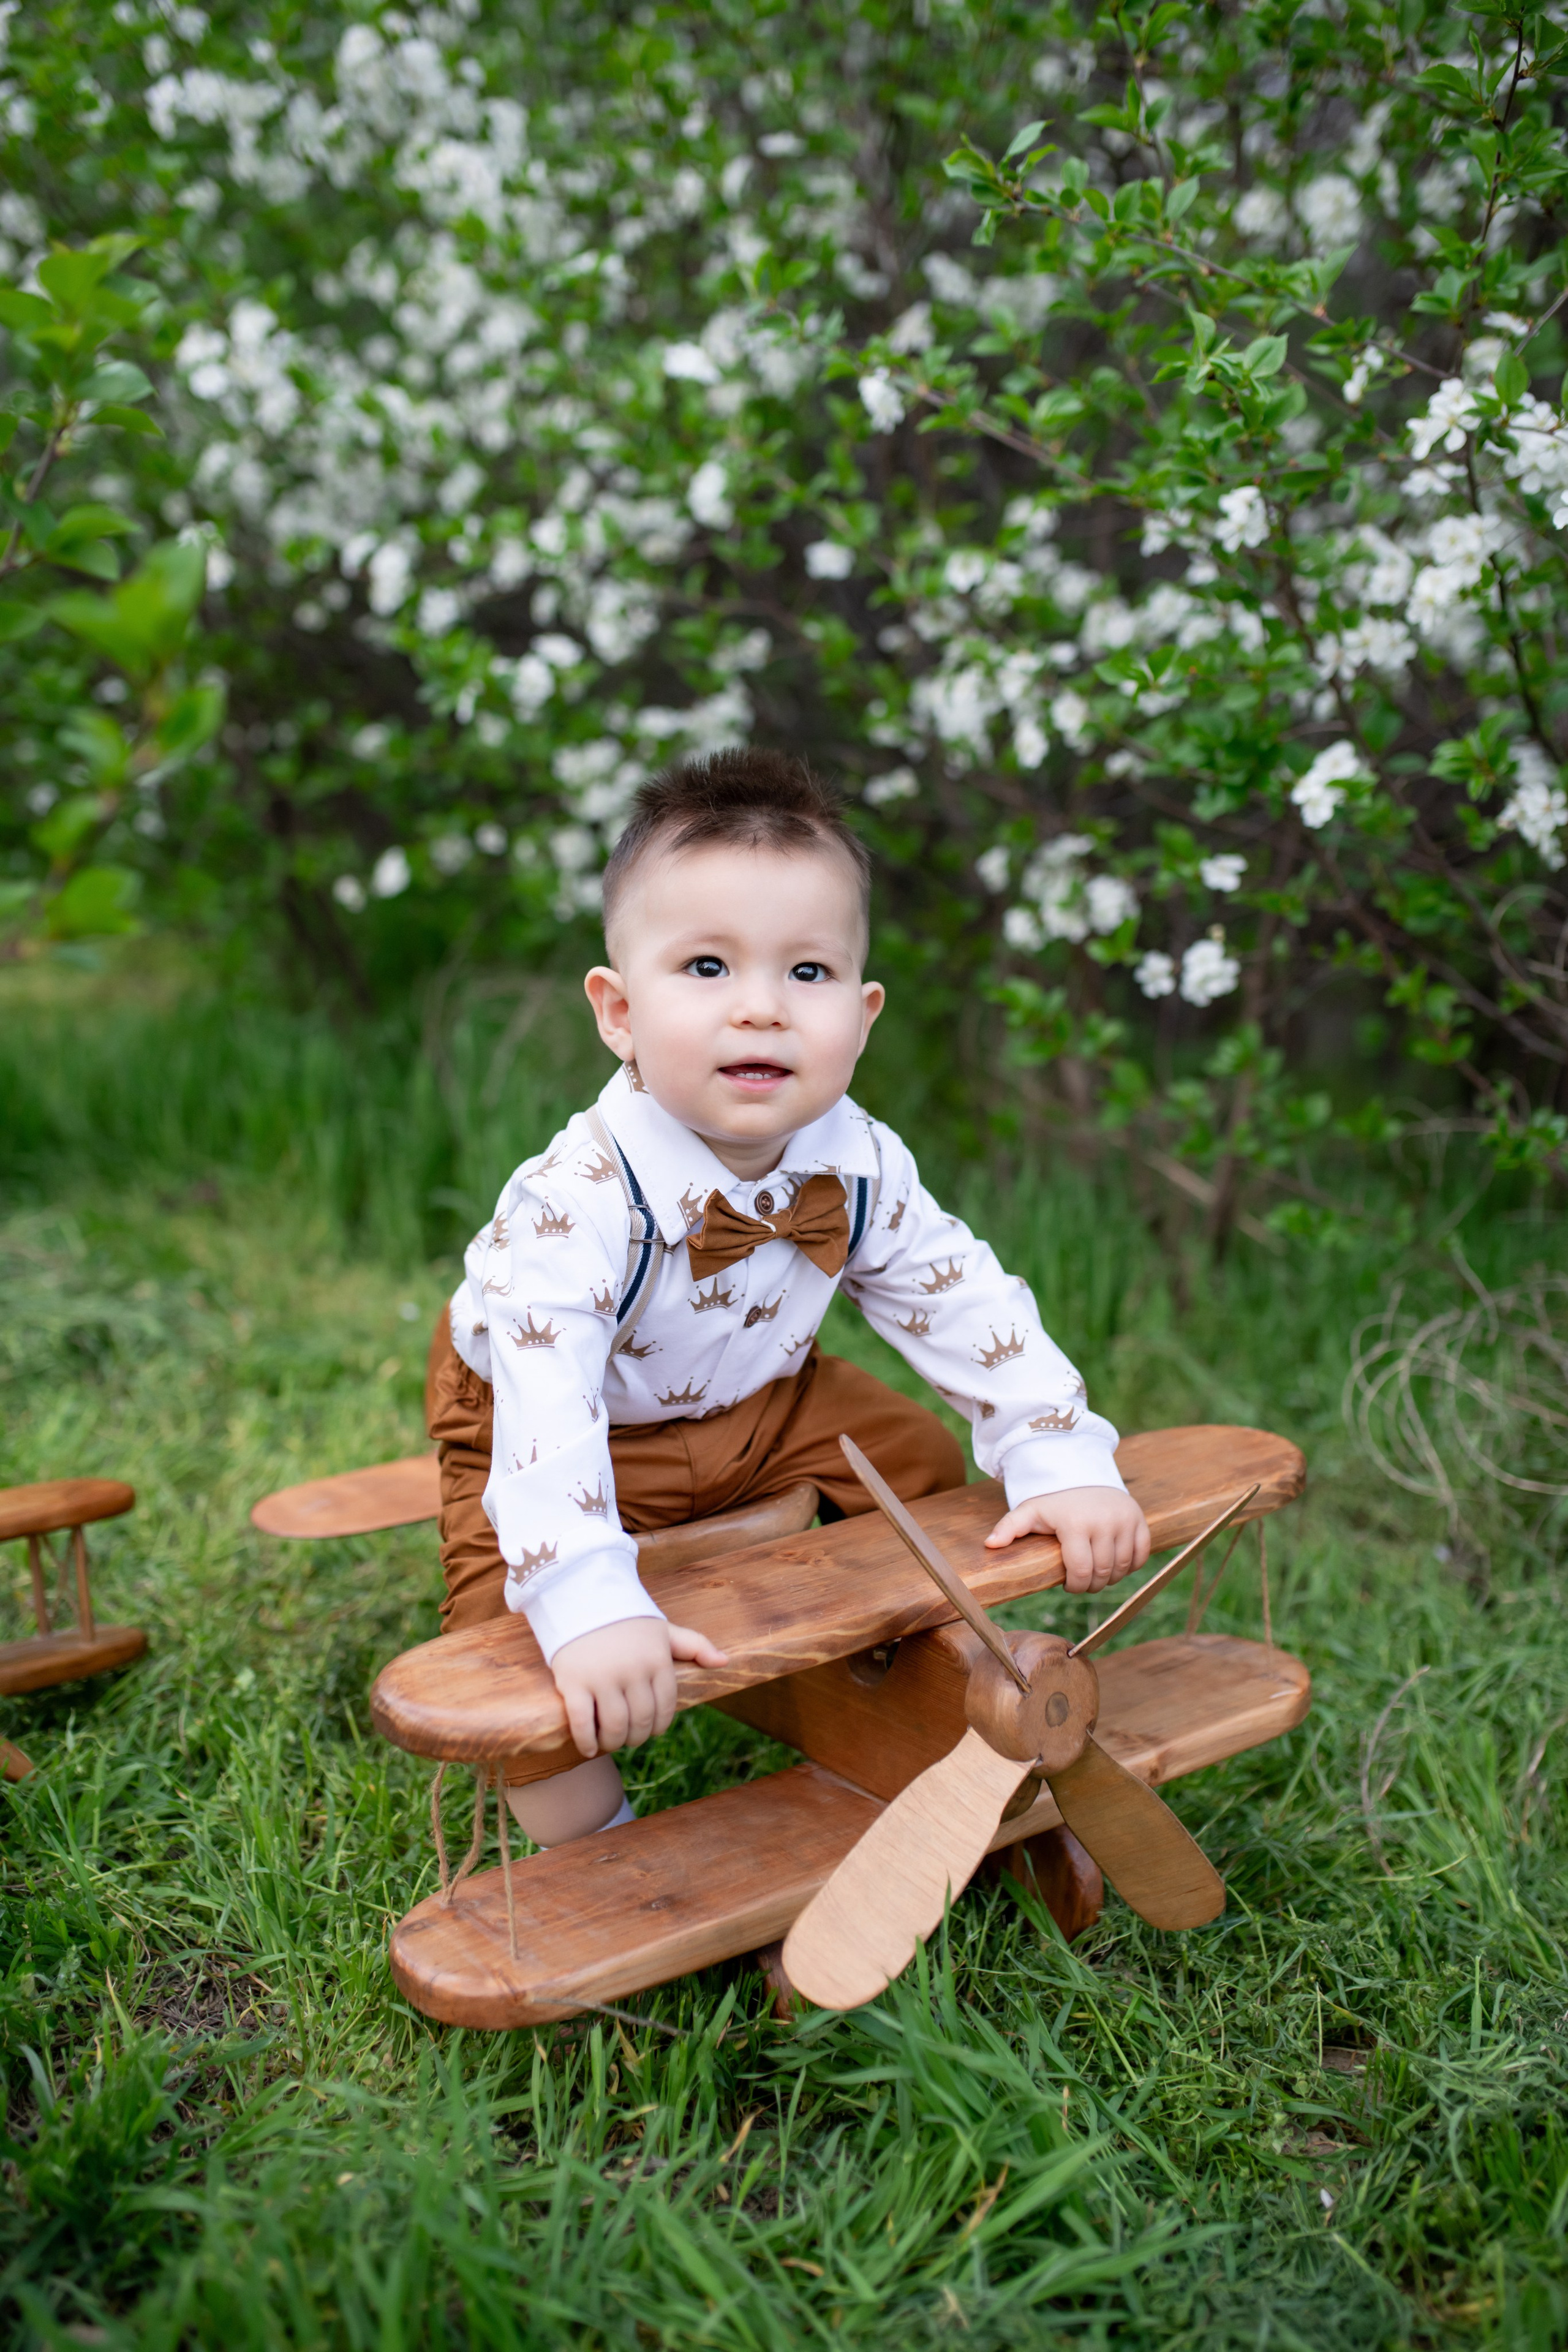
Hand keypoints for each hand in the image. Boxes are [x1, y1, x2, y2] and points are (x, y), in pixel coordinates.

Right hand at [551, 1616, 727, 1758]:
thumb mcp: (663, 1630)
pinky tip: (588, 1748)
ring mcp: (602, 1677)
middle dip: (636, 1736)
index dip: (658, 1725)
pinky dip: (587, 1741)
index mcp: (657, 1660)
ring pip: (614, 1726)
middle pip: (640, 1721)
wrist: (581, 1599)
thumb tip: (725, 1661)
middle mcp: (632, 1670)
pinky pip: (582, 1722)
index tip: (650, 1730)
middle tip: (629, 1737)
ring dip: (614, 1742)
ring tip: (610, 1741)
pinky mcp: (574, 1682)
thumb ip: (694, 1645)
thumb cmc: (626, 1620)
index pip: (665, 1707)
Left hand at [984, 1486, 1149, 1594]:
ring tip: (1097, 1573)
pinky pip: (1142, 1554)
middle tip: (1082, 1581)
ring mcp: (1124, 1520)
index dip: (1074, 1586)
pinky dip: (1131, 1565)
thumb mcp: (1030, 1510)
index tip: (1068, 1585)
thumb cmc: (1053, 1499)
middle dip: (1091, 1584)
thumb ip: (1010, 1527)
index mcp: (1075, 1524)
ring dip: (1110, 1577)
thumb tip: (990, 1545)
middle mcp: (1103, 1522)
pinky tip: (1116, 1563)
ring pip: (1123, 1567)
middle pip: (1102, 1573)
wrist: (1082, 1472)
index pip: (1080, 1572)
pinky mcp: (1139, 1519)